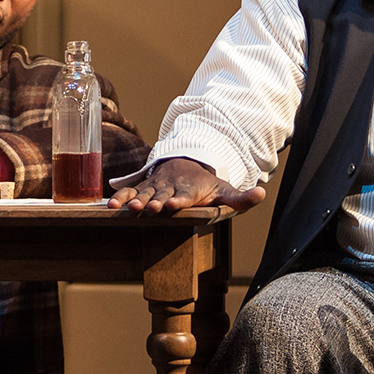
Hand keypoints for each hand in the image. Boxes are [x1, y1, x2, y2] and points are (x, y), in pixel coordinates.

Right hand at [110, 156, 264, 214]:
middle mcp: (170, 187)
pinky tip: (111, 207)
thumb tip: (262, 193)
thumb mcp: (224, 190)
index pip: (185, 195)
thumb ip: (241, 198)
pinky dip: (121, 198)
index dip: (179, 200)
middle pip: (162, 195)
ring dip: (136, 201)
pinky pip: (131, 193)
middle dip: (155, 201)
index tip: (173, 204)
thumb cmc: (206, 184)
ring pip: (145, 194)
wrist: (186, 164)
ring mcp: (156, 187)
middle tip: (149, 208)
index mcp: (190, 189)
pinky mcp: (143, 189)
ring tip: (128, 208)